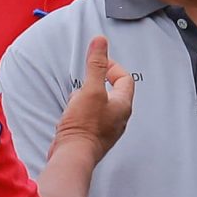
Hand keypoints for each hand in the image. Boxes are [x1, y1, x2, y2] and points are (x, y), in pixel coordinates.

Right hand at [53, 37, 134, 159]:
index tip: (97, 64)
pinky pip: (91, 117)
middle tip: (85, 80)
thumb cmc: (84, 126)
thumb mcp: (90, 90)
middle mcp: (119, 118)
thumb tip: (100, 41)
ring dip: (88, 97)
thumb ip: (96, 65)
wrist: (73, 155)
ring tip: (77, 98)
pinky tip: (71, 113)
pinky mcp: (94, 136)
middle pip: (114, 91)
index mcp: (123, 105)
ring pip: (101, 104)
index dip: (112, 67)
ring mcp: (107, 129)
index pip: (125, 79)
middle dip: (98, 81)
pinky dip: (82, 110)